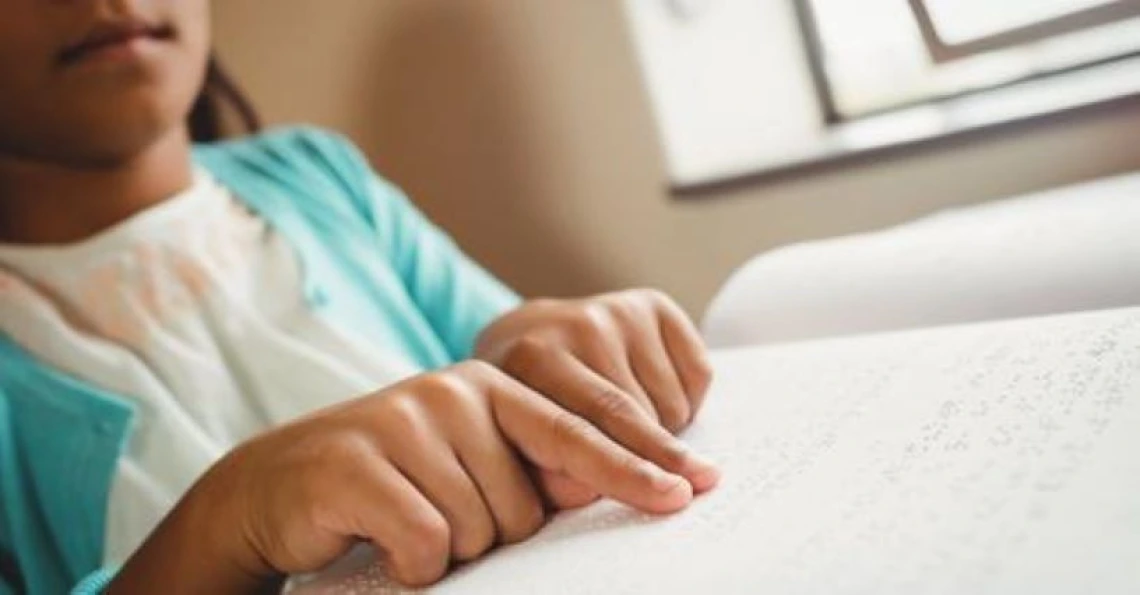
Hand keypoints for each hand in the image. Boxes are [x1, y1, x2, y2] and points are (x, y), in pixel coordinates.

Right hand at [109, 361, 697, 592]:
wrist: (275, 486)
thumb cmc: (389, 480)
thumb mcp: (465, 465)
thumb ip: (529, 467)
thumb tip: (605, 485)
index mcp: (490, 387)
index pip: (579, 431)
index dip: (635, 467)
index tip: (688, 492)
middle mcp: (453, 393)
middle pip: (526, 507)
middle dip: (493, 534)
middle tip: (437, 515)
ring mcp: (404, 422)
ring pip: (479, 531)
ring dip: (448, 550)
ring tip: (403, 521)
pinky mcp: (359, 464)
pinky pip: (427, 544)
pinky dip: (410, 563)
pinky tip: (381, 540)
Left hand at [475, 289, 717, 507]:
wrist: (527, 338)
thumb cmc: (524, 405)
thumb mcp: (515, 439)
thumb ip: (545, 473)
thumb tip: (593, 489)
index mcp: (531, 359)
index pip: (586, 430)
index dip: (628, 471)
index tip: (671, 498)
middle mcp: (578, 325)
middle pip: (636, 414)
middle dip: (664, 460)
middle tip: (688, 490)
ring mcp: (617, 311)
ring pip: (670, 402)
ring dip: (665, 431)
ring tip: (634, 431)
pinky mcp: (652, 305)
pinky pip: (697, 373)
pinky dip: (687, 401)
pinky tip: (653, 398)